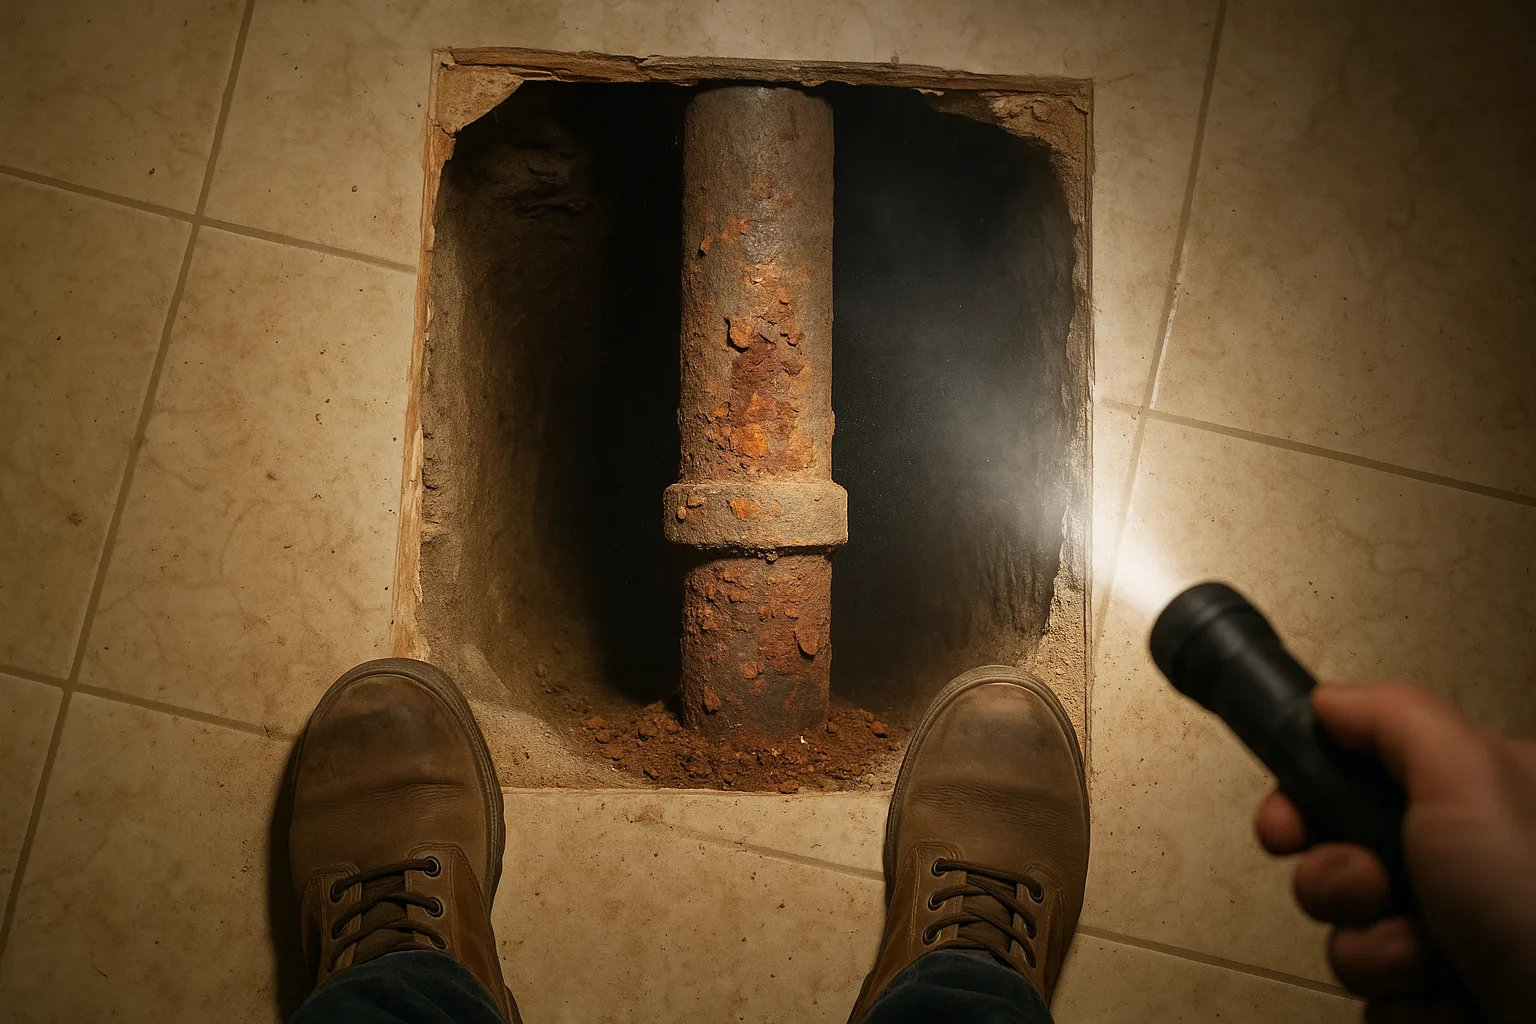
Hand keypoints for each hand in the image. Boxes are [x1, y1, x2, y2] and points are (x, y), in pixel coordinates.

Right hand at [1254, 683, 1535, 1023]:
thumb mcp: (1470, 780)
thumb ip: (1396, 718)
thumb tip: (1330, 700)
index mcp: (1478, 791)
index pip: (1357, 772)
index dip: (1305, 797)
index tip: (1287, 825)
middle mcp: (1466, 859)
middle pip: (1339, 854)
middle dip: (1336, 883)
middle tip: (1372, 892)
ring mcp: (1456, 932)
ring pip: (1352, 931)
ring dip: (1373, 953)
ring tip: (1427, 964)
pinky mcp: (1447, 996)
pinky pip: (1379, 995)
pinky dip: (1402, 1003)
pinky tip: (1447, 1002)